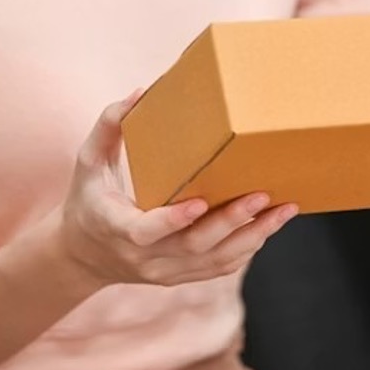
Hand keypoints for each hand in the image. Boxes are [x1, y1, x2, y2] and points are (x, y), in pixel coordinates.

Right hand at [50, 91, 299, 286]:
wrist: (84, 255)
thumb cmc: (89, 199)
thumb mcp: (88, 163)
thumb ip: (109, 126)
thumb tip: (141, 92)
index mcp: (116, 227)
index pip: (145, 231)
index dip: (173, 220)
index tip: (200, 202)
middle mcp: (144, 256)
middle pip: (194, 246)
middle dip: (231, 221)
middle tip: (262, 195)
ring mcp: (165, 271)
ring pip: (215, 260)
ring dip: (254, 236)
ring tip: (285, 210)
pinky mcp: (182, 277)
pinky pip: (220, 267)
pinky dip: (248, 247)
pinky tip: (271, 224)